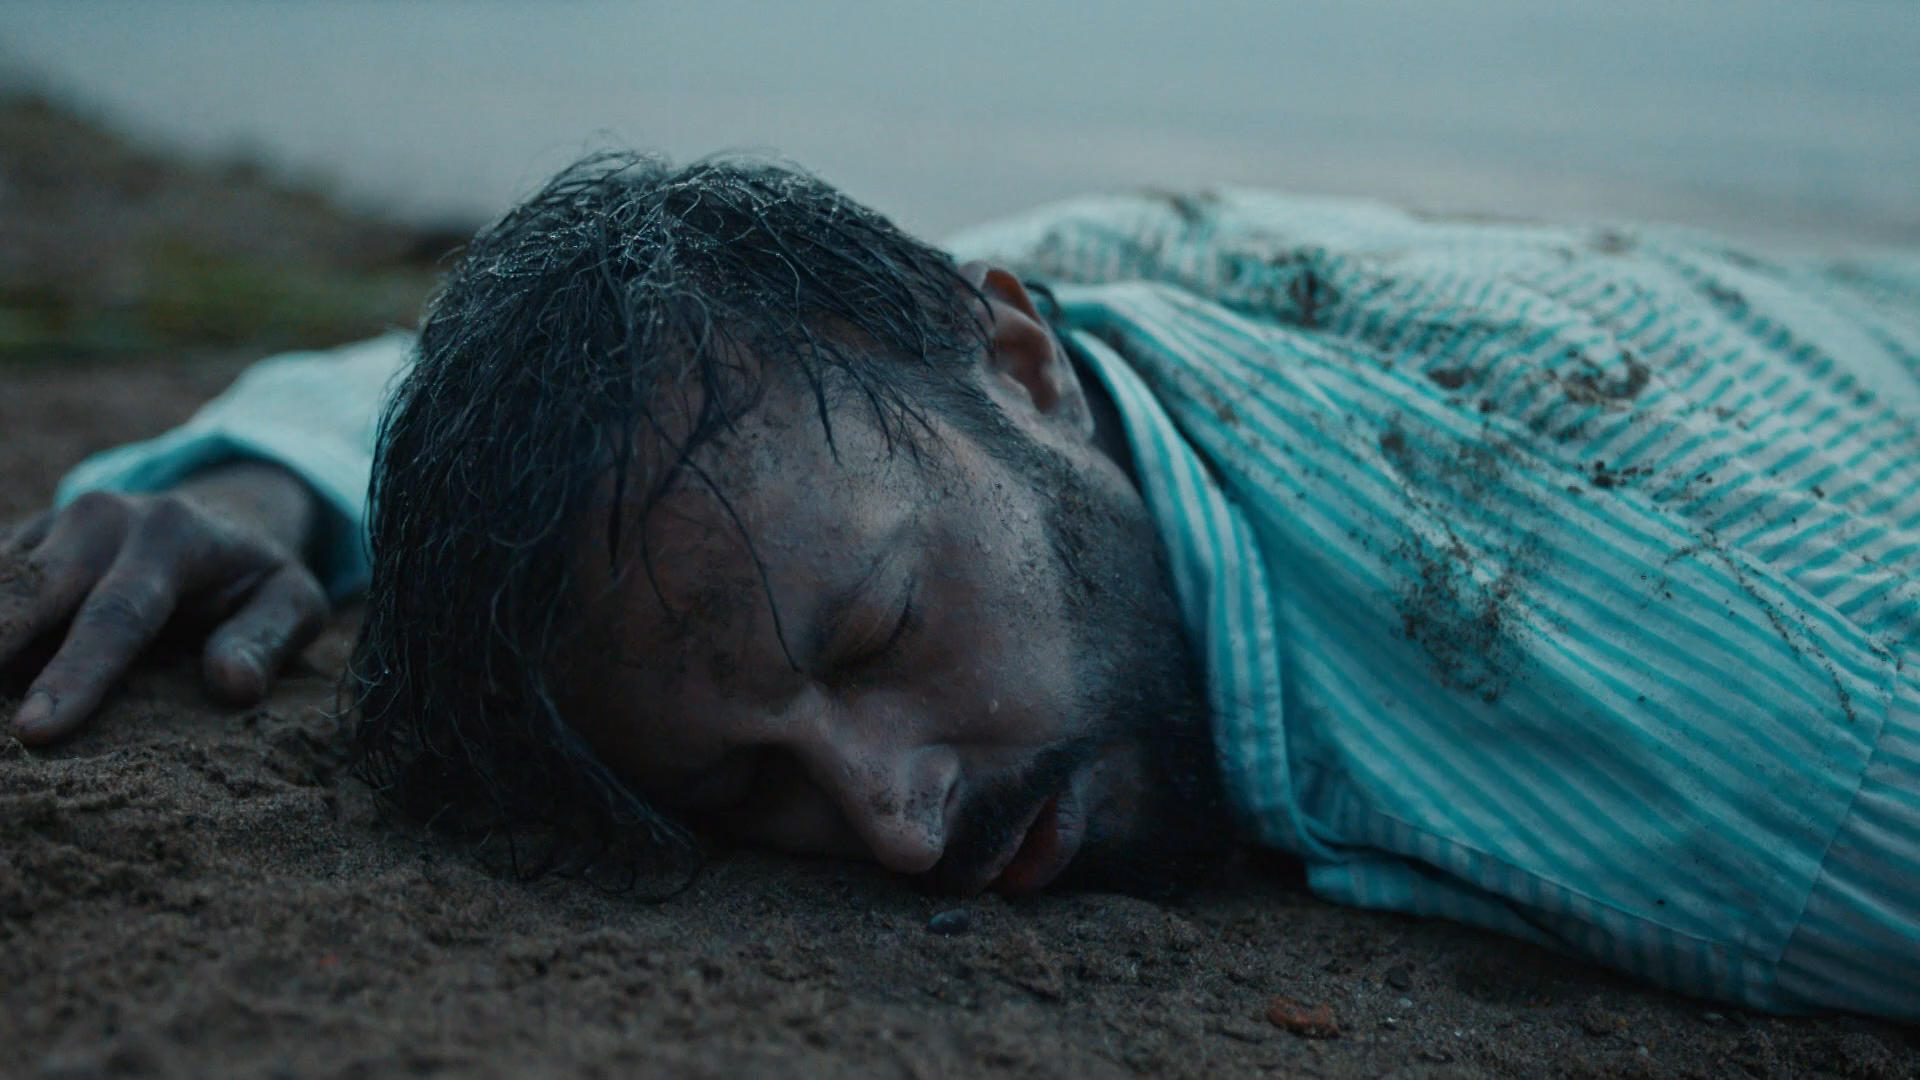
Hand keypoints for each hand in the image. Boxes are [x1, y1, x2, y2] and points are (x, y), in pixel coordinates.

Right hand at [0, 461, 327, 743]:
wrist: (224, 515)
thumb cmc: (255, 576)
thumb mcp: (290, 600)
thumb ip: (265, 638)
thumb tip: (233, 685)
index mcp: (171, 536)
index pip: (117, 615)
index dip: (75, 675)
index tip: (34, 731)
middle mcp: (101, 521)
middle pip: (28, 593)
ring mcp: (52, 525)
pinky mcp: (22, 540)